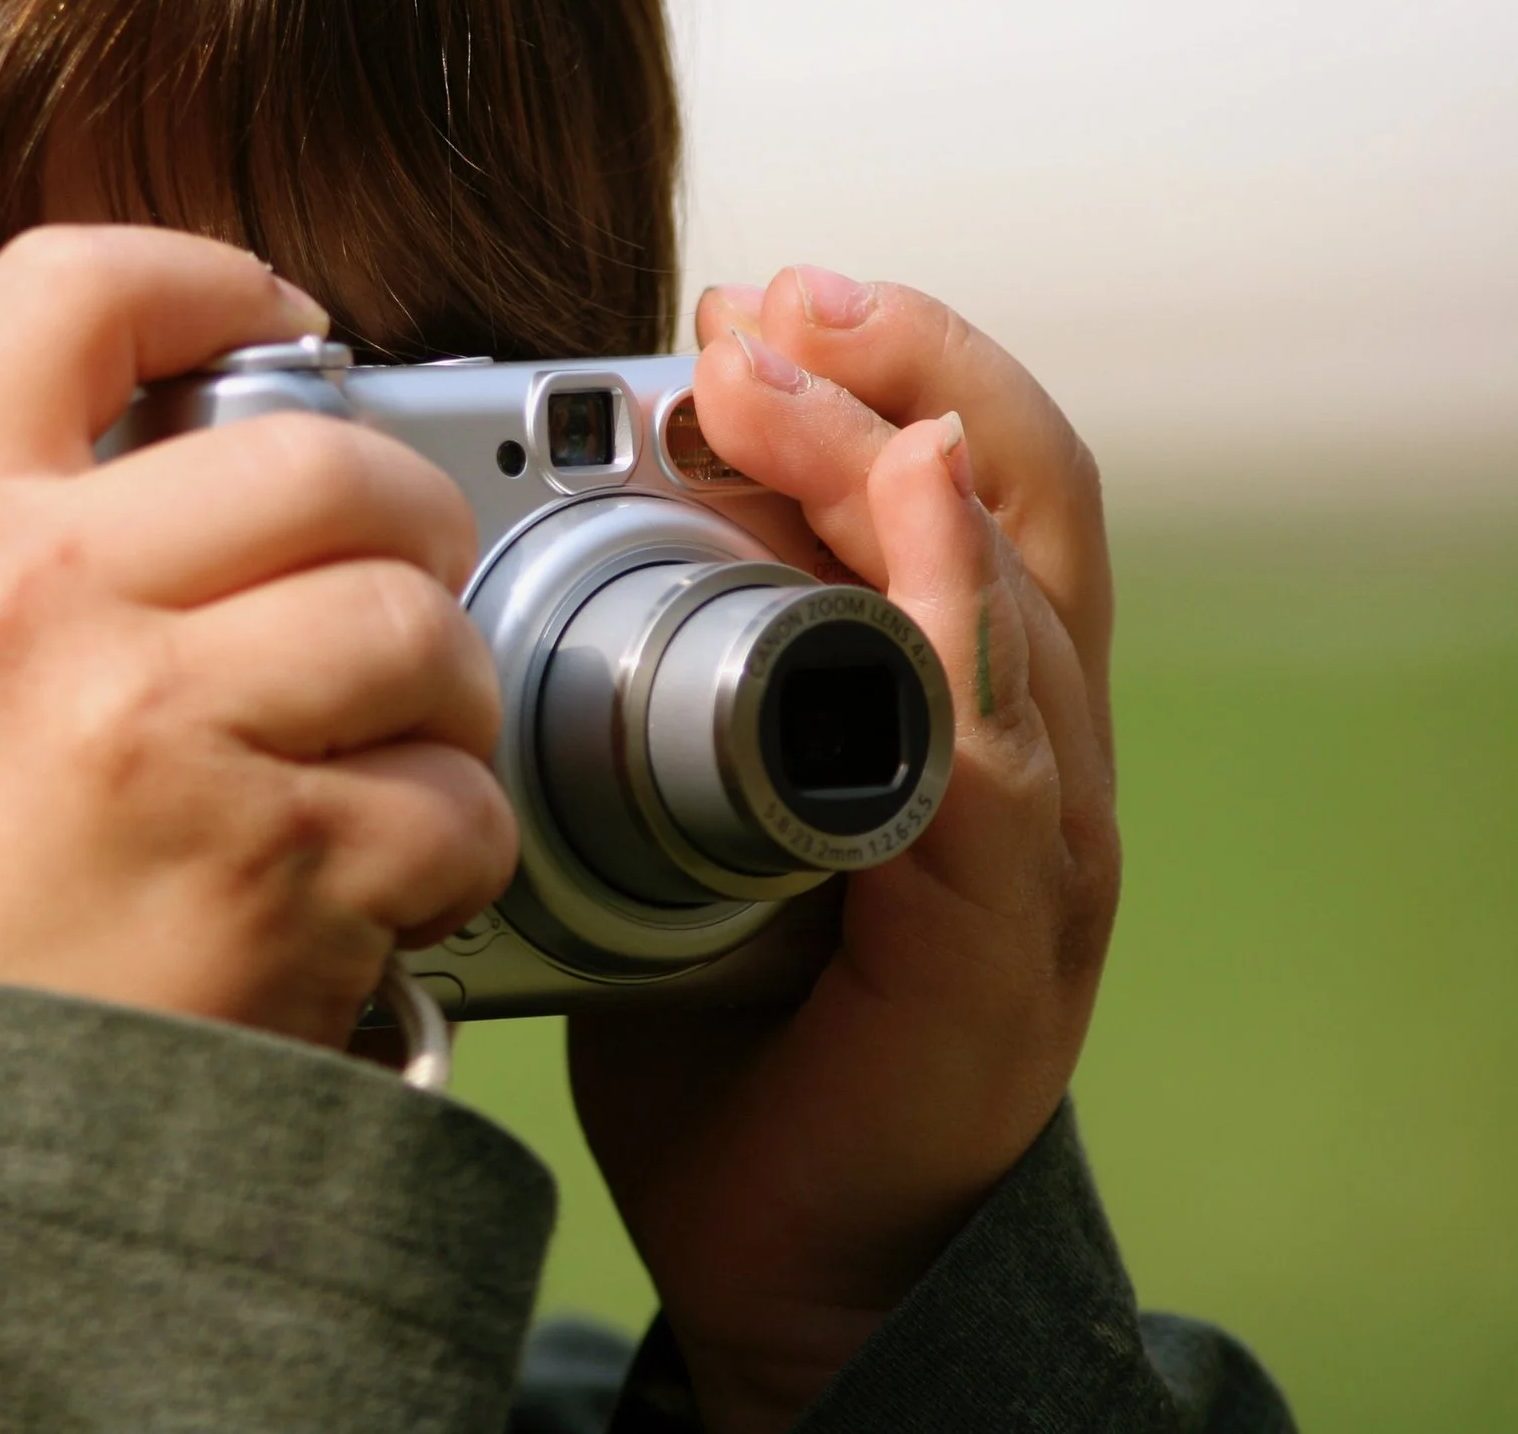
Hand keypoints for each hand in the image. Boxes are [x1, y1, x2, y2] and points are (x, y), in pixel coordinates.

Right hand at [0, 226, 516, 1045]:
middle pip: (319, 460)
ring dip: (445, 686)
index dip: (202, 277)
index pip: (69, 290)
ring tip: (400, 745)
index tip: (277, 316)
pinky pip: (454, 802)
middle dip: (402, 513)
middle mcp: (41, 606)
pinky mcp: (275, 871)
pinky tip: (389, 881)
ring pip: (415, 620)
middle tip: (397, 575)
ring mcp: (163, 737)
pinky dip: (456, 844)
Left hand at [569, 268, 1119, 1432]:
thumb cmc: (732, 1009)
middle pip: (1018, 495)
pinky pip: (989, 765)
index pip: (960, 478)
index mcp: (950, 696)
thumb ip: (650, 685)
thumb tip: (496, 553)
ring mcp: (1031, 840)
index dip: (874, 368)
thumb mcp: (677, 806)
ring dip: (894, 473)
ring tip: (788, 378)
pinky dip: (950, 640)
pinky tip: (904, 554)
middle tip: (766, 299)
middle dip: (899, 369)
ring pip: (1012, 603)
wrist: (786, 1229)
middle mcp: (1020, 742)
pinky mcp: (997, 941)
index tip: (741, 301)